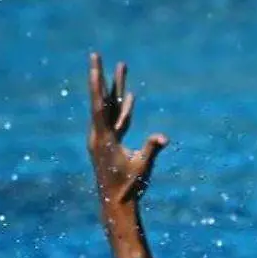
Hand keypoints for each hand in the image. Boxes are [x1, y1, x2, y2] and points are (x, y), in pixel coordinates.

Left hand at [87, 53, 168, 205]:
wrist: (116, 204)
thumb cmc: (129, 187)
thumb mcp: (142, 167)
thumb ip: (151, 149)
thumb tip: (163, 138)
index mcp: (104, 139)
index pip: (99, 107)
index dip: (97, 85)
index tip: (94, 66)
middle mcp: (99, 135)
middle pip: (102, 100)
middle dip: (102, 77)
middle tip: (95, 54)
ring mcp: (104, 139)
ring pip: (110, 109)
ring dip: (116, 89)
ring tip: (121, 68)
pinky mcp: (110, 144)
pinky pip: (117, 121)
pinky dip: (123, 108)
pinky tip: (129, 96)